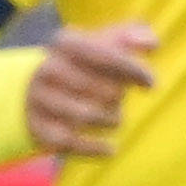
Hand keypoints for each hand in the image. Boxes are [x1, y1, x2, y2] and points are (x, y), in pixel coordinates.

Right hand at [23, 22, 156, 156]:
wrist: (33, 91)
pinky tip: (110, 148)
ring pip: (90, 115)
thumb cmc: (84, 65)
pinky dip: (98, 148)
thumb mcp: (103, 44)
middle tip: (116, 97)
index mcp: (65, 43)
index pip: (105, 55)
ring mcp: (39, 100)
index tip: (150, 83)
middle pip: (104, 89)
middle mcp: (47, 69)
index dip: (133, 70)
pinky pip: (73, 143)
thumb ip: (132, 37)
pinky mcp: (39, 129)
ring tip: (112, 117)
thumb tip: (152, 43)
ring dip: (112, 119)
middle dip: (118, 96)